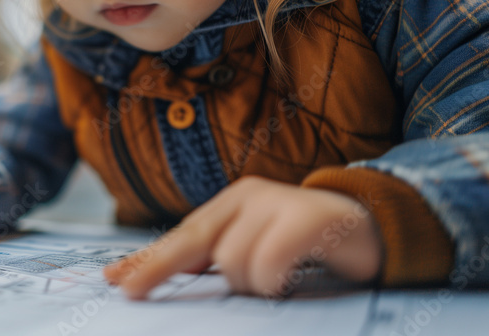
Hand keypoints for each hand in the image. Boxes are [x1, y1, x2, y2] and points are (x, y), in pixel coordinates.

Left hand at [102, 176, 382, 298]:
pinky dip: (274, 282)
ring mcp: (277, 203)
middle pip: (193, 242)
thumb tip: (152, 279)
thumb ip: (214, 260)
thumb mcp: (255, 250)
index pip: (181, 237)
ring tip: (280, 279)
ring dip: (251, 284)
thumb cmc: (306, 246)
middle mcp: (248, 196)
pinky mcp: (306, 218)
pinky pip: (266, 265)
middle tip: (132, 293)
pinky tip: (291, 279)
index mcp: (232, 204)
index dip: (148, 260)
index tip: (115, 281)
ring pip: (232, 262)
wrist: (373, 230)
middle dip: (160, 270)